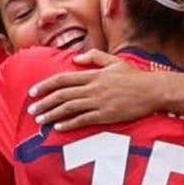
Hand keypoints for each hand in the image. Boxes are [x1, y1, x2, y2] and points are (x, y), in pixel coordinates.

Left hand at [26, 50, 159, 131]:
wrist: (153, 91)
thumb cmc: (135, 77)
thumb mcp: (114, 61)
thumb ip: (94, 57)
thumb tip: (76, 58)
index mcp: (93, 75)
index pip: (63, 79)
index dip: (46, 85)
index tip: (33, 91)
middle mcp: (93, 88)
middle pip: (62, 95)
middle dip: (44, 102)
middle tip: (31, 109)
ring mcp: (99, 102)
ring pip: (69, 108)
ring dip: (52, 114)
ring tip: (39, 120)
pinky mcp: (106, 115)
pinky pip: (83, 120)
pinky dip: (69, 123)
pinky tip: (58, 127)